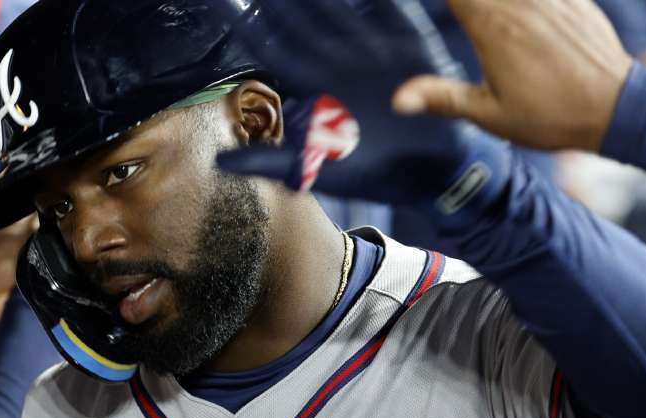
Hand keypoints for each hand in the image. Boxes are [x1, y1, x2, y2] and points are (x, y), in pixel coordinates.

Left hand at [218, 0, 509, 225]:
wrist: (428, 172)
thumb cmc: (372, 171)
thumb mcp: (312, 169)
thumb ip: (266, 161)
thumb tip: (217, 162)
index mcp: (314, 85)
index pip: (274, 49)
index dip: (251, 28)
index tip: (224, 7)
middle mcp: (338, 62)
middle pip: (303, 20)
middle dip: (281, 0)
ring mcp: (371, 50)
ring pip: (342, 9)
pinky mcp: (407, 46)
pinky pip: (394, 11)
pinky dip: (384, 0)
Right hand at [392, 0, 633, 152]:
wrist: (616, 108)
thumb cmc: (550, 117)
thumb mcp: (490, 116)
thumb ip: (442, 98)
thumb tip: (397, 100)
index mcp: (493, 28)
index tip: (435, 6)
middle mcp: (520, 3)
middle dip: (463, 1)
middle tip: (461, 13)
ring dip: (492, 3)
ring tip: (489, 23)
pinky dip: (525, 2)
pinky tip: (522, 14)